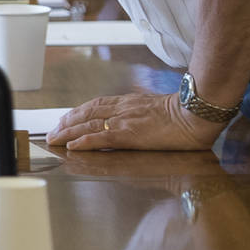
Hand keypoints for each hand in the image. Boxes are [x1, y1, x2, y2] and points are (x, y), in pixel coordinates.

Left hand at [46, 92, 223, 150]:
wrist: (197, 112)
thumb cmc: (186, 113)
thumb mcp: (159, 110)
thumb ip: (144, 115)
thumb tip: (136, 124)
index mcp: (130, 103)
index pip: (96, 105)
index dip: (77, 112)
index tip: (65, 119)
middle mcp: (123, 109)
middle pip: (86, 113)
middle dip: (66, 123)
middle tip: (52, 132)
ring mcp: (125, 121)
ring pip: (88, 124)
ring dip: (68, 132)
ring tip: (54, 139)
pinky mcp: (130, 134)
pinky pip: (101, 137)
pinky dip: (84, 141)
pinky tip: (72, 146)